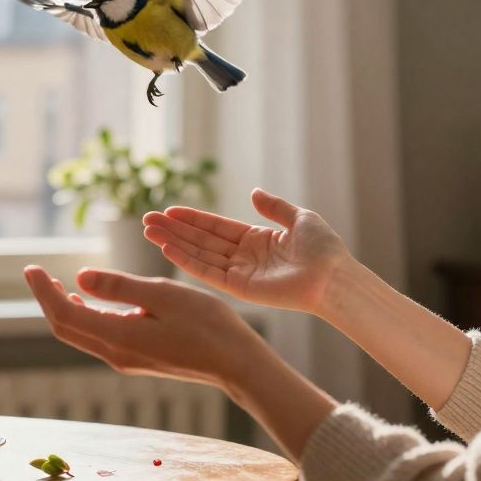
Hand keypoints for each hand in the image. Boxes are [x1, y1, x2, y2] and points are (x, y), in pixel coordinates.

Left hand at [23, 265, 259, 387]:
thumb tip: (79, 277)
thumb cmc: (207, 325)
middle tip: (35, 272)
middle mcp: (115, 353)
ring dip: (63, 308)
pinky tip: (86, 300)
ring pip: (80, 334)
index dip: (43, 291)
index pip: (65, 314)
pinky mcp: (136, 358)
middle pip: (65, 327)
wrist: (236, 363)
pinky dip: (83, 316)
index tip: (30, 267)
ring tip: (53, 283)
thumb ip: (120, 287)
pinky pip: (96, 336)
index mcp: (119, 337)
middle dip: (46, 299)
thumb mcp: (163, 295)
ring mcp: (125, 359)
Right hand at [141, 188, 350, 314]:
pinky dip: (187, 260)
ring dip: (173, 243)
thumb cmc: (324, 250)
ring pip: (199, 255)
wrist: (334, 276)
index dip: (192, 219)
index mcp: (257, 240)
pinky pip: (207, 272)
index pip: (216, 227)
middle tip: (147, 220)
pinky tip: (168, 248)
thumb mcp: (300, 218)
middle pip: (201, 240)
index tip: (169, 211)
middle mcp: (244, 257)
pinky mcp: (239, 288)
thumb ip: (274, 207)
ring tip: (149, 231)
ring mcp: (239, 273)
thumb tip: (254, 192)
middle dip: (174, 230)